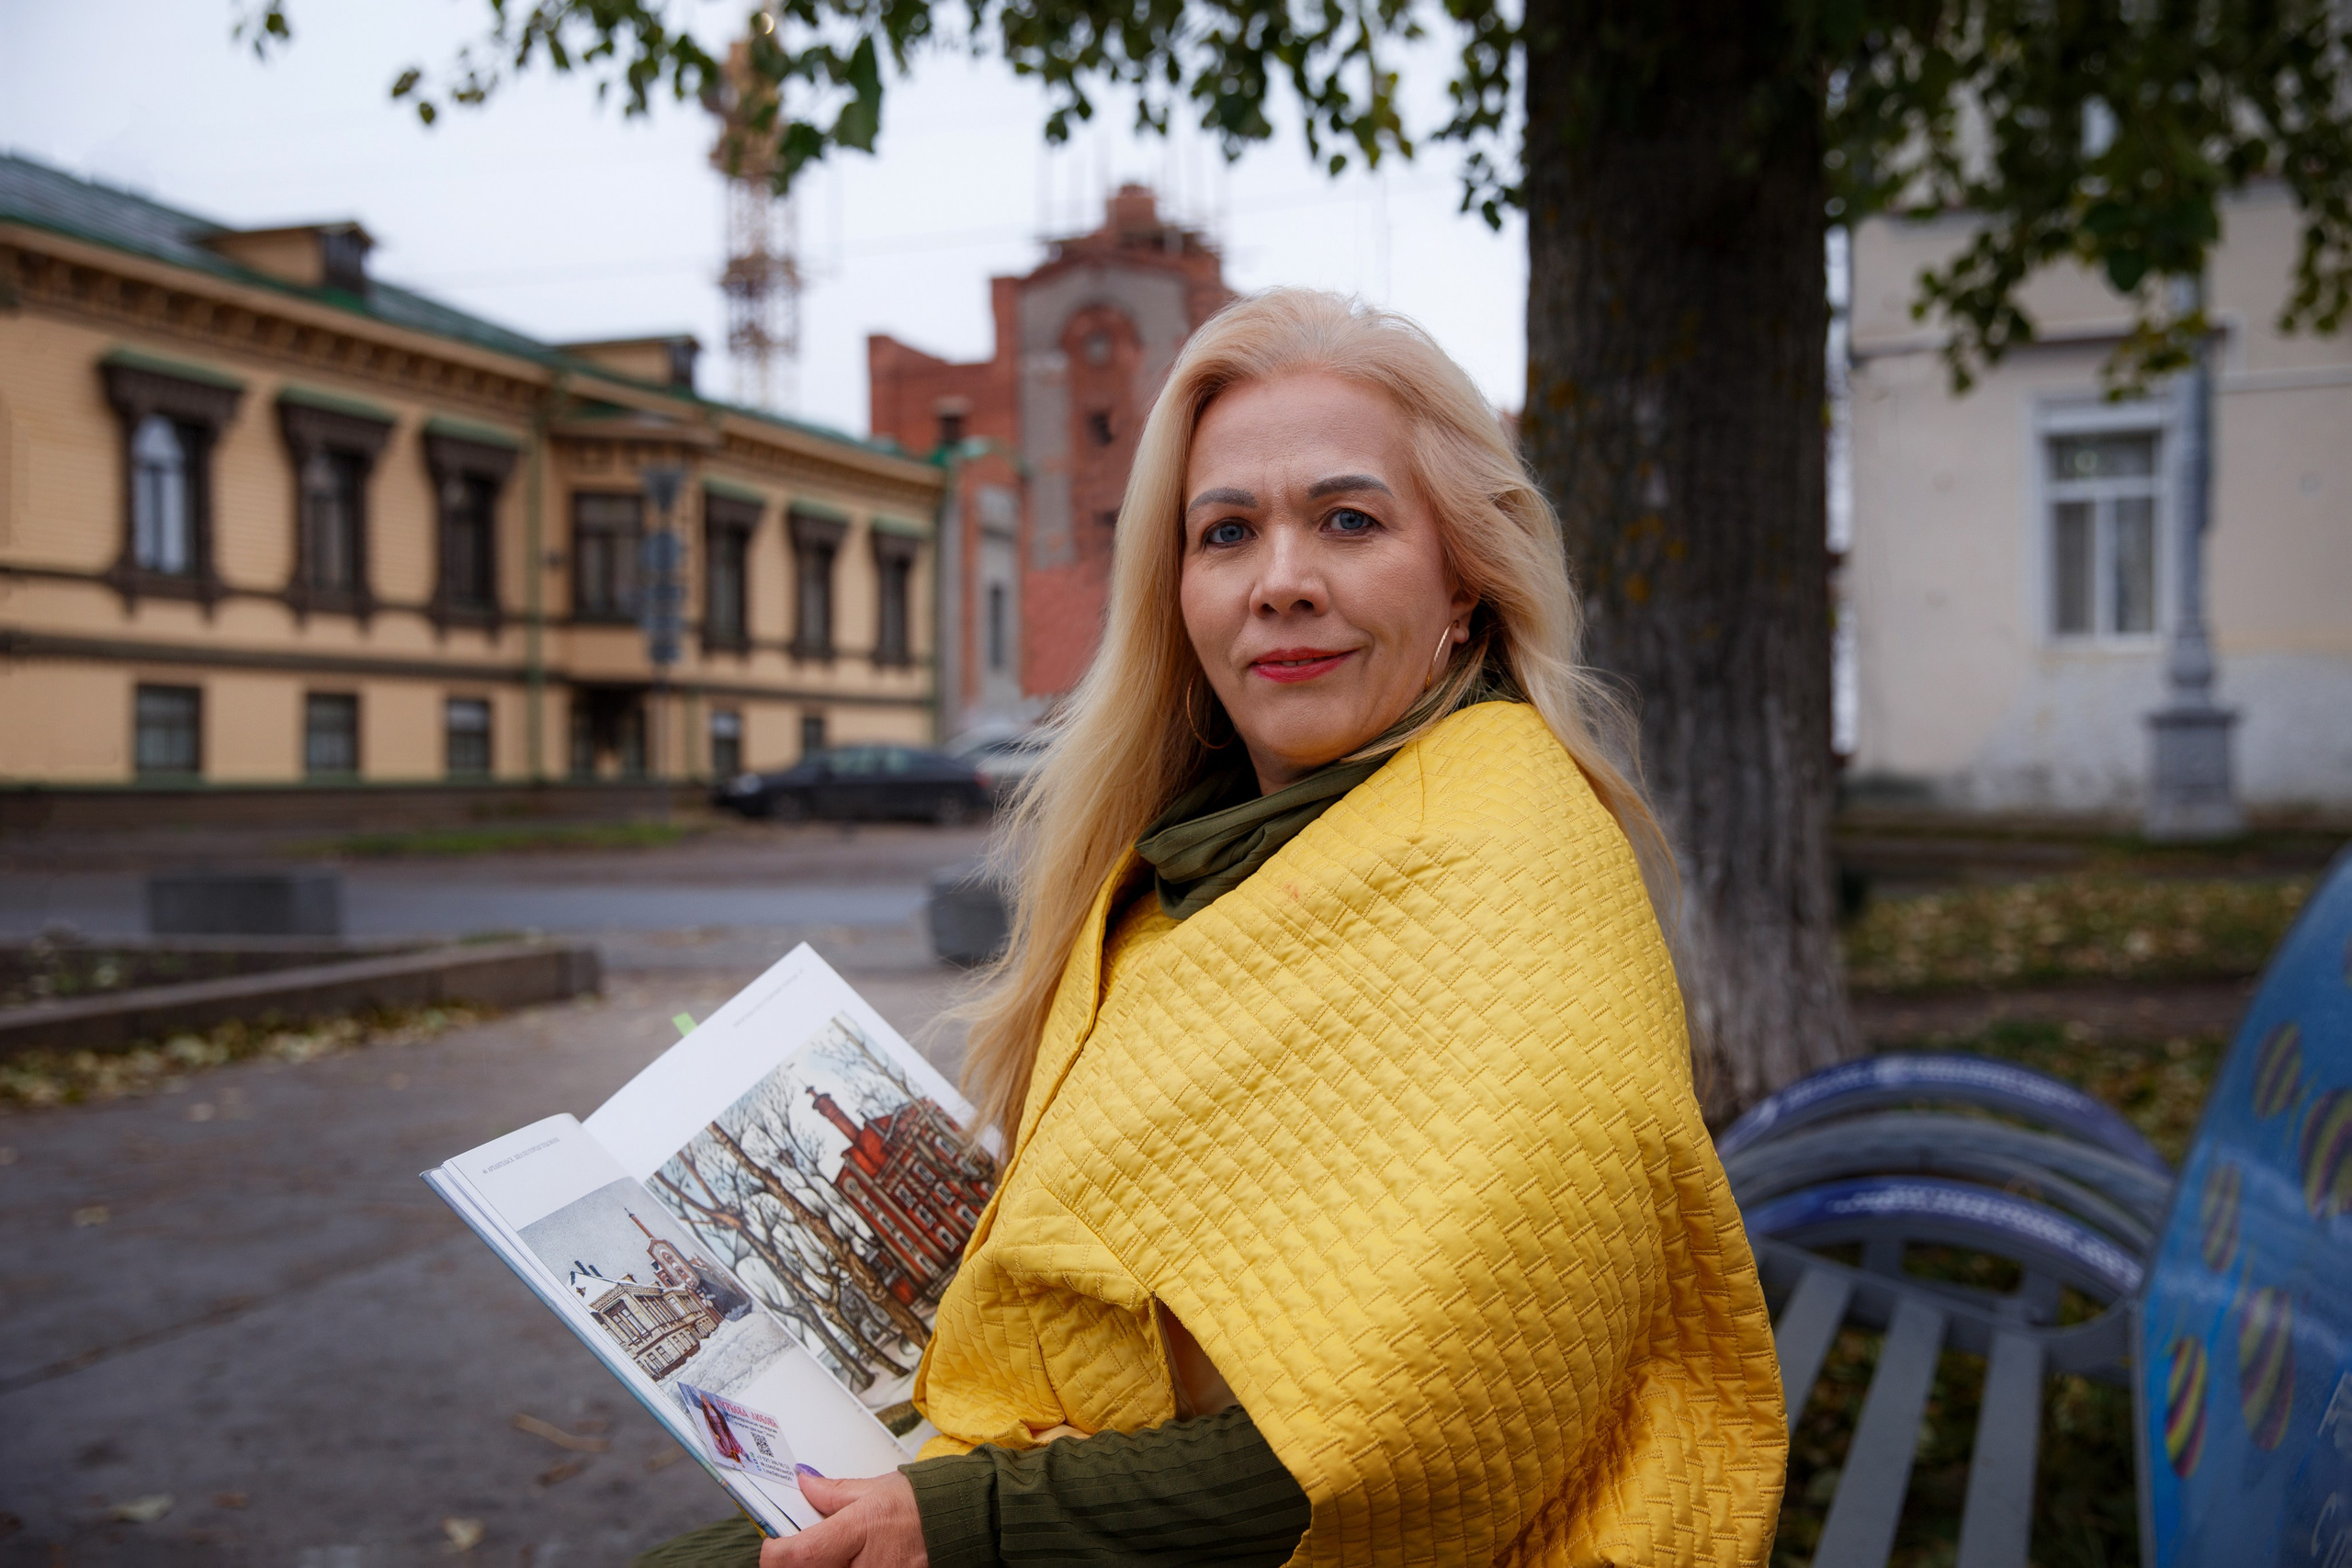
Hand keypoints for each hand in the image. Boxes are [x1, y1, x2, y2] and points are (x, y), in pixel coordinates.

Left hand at [759, 1472, 927, 1567]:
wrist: (962, 1525)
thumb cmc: (924, 1507)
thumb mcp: (876, 1489)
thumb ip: (833, 1493)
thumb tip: (804, 1483)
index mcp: (861, 1529)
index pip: (799, 1555)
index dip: (774, 1553)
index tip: (772, 1545)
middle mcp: (868, 1566)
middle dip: (800, 1561)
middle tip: (805, 1547)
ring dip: (824, 1566)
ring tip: (838, 1552)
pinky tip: (851, 1560)